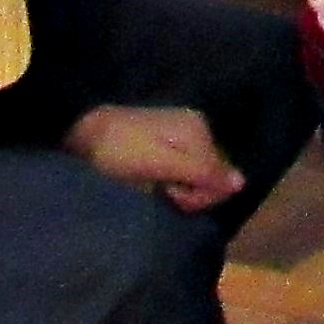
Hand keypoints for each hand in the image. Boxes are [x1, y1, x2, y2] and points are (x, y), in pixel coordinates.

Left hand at [64, 104, 246, 211]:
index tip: (168, 195)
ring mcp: (184, 133)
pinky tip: (151, 178)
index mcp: (199, 130)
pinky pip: (184, 169)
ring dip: (177, 187)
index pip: (221, 178)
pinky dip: (170, 179)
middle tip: (157, 190)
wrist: (81, 132)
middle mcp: (199, 128)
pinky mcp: (169, 141)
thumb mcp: (159, 165)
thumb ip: (200, 172)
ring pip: (198, 175)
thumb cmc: (118, 151)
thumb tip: (243, 182)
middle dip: (188, 191)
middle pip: (211, 176)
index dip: (197, 196)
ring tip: (150, 184)